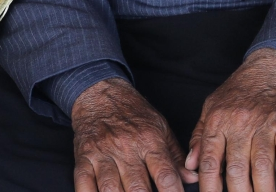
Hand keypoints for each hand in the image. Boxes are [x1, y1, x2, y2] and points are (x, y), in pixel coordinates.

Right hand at [70, 78, 185, 191]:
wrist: (101, 93)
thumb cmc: (134, 113)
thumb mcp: (160, 128)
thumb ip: (175, 156)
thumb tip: (192, 179)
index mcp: (150, 140)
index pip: (166, 174)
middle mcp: (127, 148)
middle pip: (138, 188)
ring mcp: (103, 153)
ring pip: (111, 190)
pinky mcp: (83, 157)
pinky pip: (83, 183)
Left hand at [185, 47, 275, 191]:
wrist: (271, 67)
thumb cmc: (239, 90)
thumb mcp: (211, 107)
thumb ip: (199, 136)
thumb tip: (190, 165)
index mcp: (217, 121)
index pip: (209, 162)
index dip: (209, 188)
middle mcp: (239, 124)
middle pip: (236, 169)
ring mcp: (264, 124)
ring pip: (261, 165)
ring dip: (262, 190)